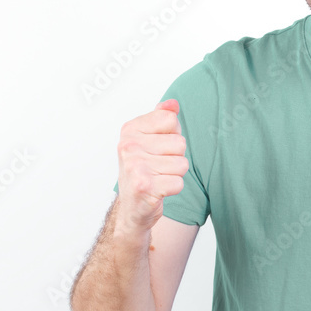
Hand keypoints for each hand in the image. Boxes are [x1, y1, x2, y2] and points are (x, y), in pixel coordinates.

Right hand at [116, 99, 188, 232]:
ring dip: (174, 174)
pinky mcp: (144, 187)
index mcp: (130, 130)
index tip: (157, 147)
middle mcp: (128, 146)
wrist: (132, 208)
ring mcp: (135, 166)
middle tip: (157, 167)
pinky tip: (158, 190)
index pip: (171, 120)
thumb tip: (173, 103)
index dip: (171, 136)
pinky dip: (173, 188)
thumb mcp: (149, 139)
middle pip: (179, 143)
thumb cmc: (144, 169)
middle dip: (175, 157)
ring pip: (182, 164)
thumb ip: (161, 118)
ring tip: (157, 178)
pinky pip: (179, 182)